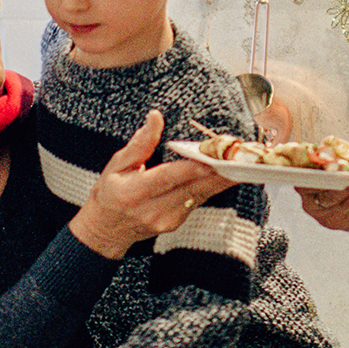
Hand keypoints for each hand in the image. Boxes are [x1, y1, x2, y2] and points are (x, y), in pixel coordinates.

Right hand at [66, 111, 230, 255]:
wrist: (106, 229)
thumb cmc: (110, 192)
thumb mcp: (117, 164)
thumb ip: (139, 143)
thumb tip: (155, 117)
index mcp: (133, 192)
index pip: (166, 178)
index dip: (190, 170)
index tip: (211, 161)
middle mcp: (151, 209)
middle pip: (191, 188)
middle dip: (218, 173)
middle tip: (239, 159)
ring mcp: (165, 219)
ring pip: (200, 195)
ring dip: (222, 180)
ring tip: (243, 165)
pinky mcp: (175, 223)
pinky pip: (198, 201)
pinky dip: (212, 187)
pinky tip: (227, 175)